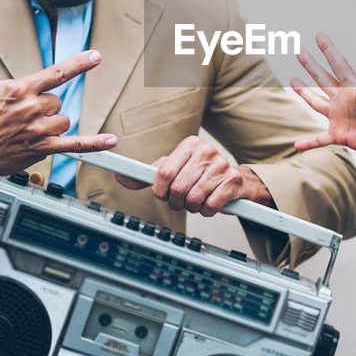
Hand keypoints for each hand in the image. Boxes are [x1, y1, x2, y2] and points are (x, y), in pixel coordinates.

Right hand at [0, 20, 116, 182]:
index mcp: (21, 89)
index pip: (57, 73)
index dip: (79, 64)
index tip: (96, 56)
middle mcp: (32, 108)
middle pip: (58, 100)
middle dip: (44, 105)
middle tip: (22, 112)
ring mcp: (38, 130)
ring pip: (64, 119)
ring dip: (53, 122)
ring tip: (29, 127)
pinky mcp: (41, 149)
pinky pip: (74, 145)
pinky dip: (94, 144)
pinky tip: (111, 140)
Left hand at [114, 135, 274, 216]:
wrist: (235, 181)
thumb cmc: (200, 175)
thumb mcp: (175, 170)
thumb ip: (148, 176)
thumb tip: (120, 177)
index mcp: (190, 145)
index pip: (164, 172)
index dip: (160, 190)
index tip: (163, 194)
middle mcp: (207, 151)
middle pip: (177, 188)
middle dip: (176, 202)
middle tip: (181, 200)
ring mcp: (222, 165)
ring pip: (193, 199)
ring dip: (191, 207)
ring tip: (196, 201)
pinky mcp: (233, 182)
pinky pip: (210, 206)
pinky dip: (206, 211)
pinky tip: (209, 204)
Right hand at [290, 31, 355, 166]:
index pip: (339, 64)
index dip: (329, 50)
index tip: (319, 35)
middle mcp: (346, 100)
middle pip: (323, 79)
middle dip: (311, 65)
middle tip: (299, 51)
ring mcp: (341, 117)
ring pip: (317, 103)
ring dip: (304, 93)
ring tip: (292, 81)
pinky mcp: (340, 135)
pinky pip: (320, 139)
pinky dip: (309, 142)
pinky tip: (296, 145)